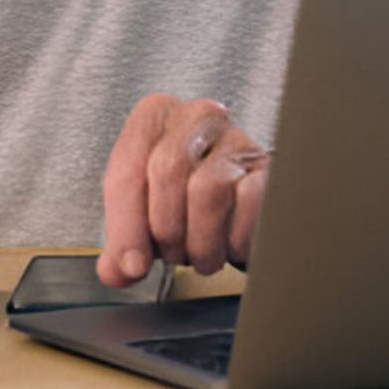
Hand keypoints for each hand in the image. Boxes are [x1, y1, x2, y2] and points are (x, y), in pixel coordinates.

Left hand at [98, 93, 267, 286]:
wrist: (237, 204)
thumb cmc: (184, 202)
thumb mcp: (145, 216)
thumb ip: (125, 243)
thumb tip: (119, 270)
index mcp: (154, 119)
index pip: (127, 169)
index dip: (126, 225)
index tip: (132, 265)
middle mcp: (195, 118)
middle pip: (167, 171)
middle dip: (167, 229)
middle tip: (174, 255)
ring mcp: (236, 139)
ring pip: (208, 187)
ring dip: (202, 240)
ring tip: (203, 254)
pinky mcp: (269, 167)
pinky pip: (250, 202)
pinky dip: (236, 238)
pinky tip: (231, 245)